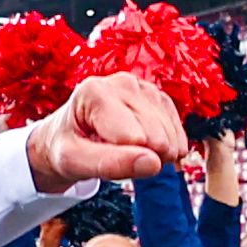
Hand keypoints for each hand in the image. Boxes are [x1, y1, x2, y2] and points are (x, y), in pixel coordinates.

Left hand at [25, 73, 185, 192]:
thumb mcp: (73, 162)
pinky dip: (164, 152)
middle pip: (155, 137)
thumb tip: (154, 163)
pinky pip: (178, 136)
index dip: (119, 158)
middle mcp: (123, 82)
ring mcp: (145, 89)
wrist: (71, 136)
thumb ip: (109, 164)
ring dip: (151, 156)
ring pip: (170, 138)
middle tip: (109, 154)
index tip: (94, 153)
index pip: (131, 137)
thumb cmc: (67, 147)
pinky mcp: (160, 100)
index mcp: (95, 91)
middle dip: (138, 157)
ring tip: (123, 150)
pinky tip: (143, 149)